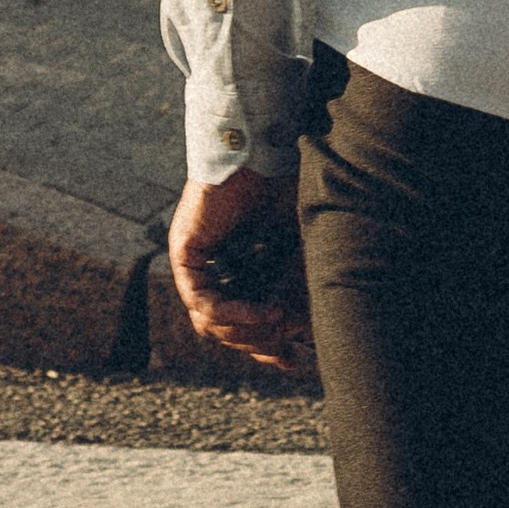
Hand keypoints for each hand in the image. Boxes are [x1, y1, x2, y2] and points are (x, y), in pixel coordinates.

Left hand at [167, 166, 313, 378]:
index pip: (242, 322)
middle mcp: (213, 269)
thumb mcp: (301, 240)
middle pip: (225, 331)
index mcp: (238, 267)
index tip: (291, 358)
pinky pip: (202, 302)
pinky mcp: (187, 254)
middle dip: (259, 343)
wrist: (262, 149)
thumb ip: (303, 275)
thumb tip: (321, 318)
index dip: (265, 345)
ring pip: (211, 323)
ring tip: (280, 324)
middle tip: (289, 346)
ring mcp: (197, 264)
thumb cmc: (283, 184)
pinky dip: (232, 312)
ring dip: (247, 332)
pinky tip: (262, 312)